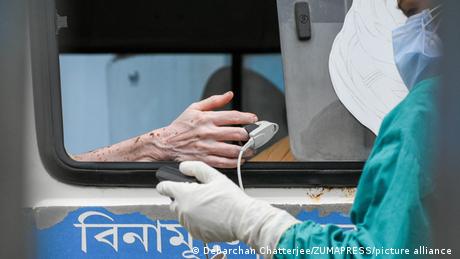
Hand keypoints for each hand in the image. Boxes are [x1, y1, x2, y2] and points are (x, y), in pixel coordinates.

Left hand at [156, 161, 299, 255]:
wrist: (243, 219)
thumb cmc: (231, 199)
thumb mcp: (215, 176)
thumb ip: (196, 168)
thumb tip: (183, 166)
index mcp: (185, 195)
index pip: (165, 188)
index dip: (166, 184)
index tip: (168, 184)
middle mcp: (183, 211)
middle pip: (174, 202)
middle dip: (183, 197)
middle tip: (199, 194)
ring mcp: (189, 224)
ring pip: (182, 214)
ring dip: (190, 209)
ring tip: (208, 205)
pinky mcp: (196, 234)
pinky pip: (191, 225)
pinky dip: (197, 220)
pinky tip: (210, 215)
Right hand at [159, 91, 256, 167]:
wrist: (165, 144)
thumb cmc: (180, 126)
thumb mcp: (194, 108)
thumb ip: (213, 101)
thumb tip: (229, 94)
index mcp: (207, 118)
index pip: (232, 116)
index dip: (247, 118)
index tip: (254, 119)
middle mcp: (208, 132)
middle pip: (236, 133)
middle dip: (249, 135)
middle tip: (255, 136)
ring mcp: (207, 147)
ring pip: (232, 150)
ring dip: (245, 150)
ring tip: (250, 149)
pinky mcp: (204, 160)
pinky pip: (224, 162)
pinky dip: (234, 162)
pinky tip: (239, 160)